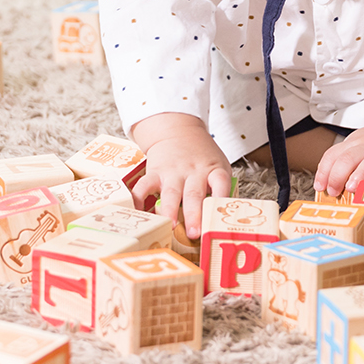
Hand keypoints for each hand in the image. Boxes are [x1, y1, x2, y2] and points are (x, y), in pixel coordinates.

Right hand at [129, 113, 232, 236]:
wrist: (179, 130)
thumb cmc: (202, 156)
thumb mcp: (218, 166)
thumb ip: (221, 189)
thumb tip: (224, 221)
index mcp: (213, 170)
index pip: (220, 183)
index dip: (221, 197)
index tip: (220, 215)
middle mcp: (193, 171)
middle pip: (194, 194)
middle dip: (193, 215)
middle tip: (194, 233)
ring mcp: (173, 172)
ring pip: (171, 193)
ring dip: (170, 212)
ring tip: (170, 227)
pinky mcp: (155, 172)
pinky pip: (144, 186)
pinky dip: (139, 200)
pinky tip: (139, 213)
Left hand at [314, 123, 363, 200]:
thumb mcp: (359, 149)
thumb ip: (344, 164)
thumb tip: (326, 188)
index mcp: (354, 144)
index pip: (333, 155)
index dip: (324, 172)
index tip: (320, 187)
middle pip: (349, 158)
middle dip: (337, 175)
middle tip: (334, 192)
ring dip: (360, 175)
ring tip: (352, 188)